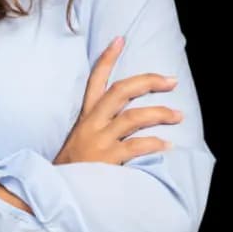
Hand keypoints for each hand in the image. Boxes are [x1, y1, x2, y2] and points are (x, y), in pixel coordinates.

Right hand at [53, 37, 182, 165]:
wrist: (54, 192)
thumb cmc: (73, 168)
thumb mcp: (80, 139)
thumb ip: (98, 126)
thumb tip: (122, 117)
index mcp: (86, 116)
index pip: (96, 80)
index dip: (107, 58)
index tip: (120, 39)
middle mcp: (92, 123)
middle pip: (120, 91)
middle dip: (148, 82)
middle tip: (171, 80)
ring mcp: (99, 141)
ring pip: (132, 117)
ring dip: (159, 113)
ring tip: (178, 115)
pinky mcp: (107, 160)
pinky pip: (136, 146)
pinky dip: (154, 144)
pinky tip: (167, 145)